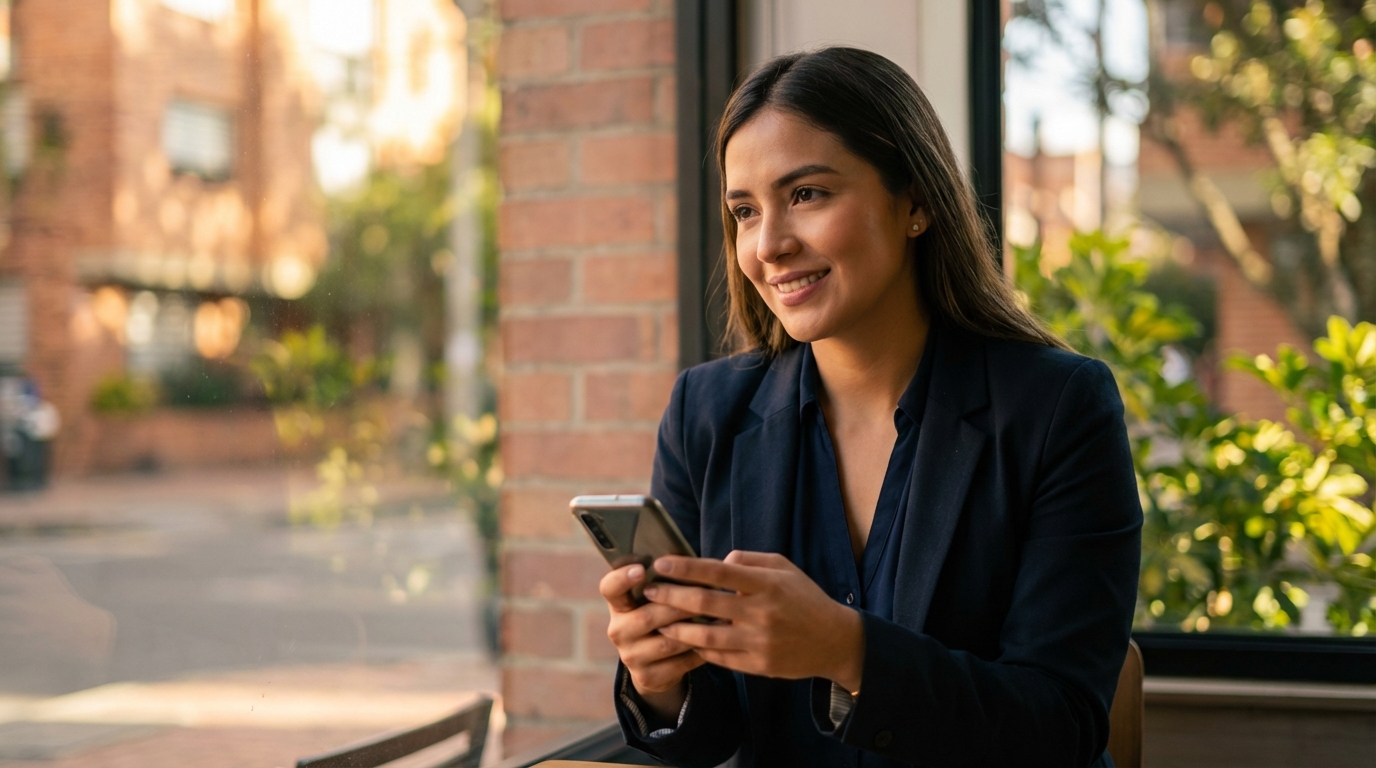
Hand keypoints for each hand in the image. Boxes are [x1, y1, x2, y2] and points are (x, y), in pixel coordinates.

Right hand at [599, 562, 706, 719]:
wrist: (654, 663)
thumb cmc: (661, 615)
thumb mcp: (657, 598)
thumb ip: (670, 581)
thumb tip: (711, 559)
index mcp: (619, 604)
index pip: (610, 588)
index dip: (622, 578)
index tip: (641, 569)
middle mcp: (618, 630)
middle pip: (647, 616)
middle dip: (679, 605)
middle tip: (707, 594)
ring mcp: (630, 656)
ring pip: (667, 641)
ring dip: (695, 630)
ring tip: (719, 616)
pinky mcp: (647, 677)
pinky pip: (679, 663)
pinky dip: (700, 650)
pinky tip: (717, 640)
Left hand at [646, 551, 864, 690]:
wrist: (834, 641)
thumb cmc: (804, 598)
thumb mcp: (783, 568)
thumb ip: (748, 560)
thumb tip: (716, 561)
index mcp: (765, 584)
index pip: (717, 572)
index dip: (685, 567)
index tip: (660, 563)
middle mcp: (761, 612)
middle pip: (704, 604)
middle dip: (671, 597)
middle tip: (649, 591)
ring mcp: (759, 642)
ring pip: (705, 636)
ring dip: (677, 629)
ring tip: (659, 621)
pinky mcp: (758, 665)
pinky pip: (719, 657)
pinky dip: (698, 649)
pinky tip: (685, 641)